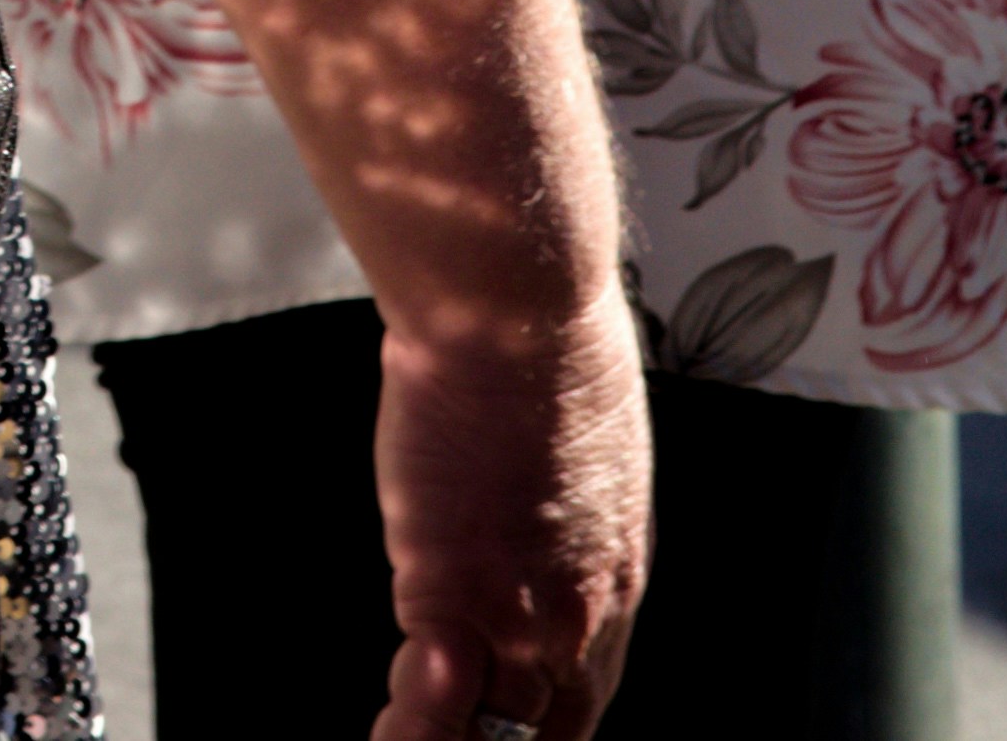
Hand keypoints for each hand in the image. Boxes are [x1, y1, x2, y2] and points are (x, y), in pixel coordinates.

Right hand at [370, 306, 652, 740]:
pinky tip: (395, 711)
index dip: (537, 729)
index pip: (582, 701)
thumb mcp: (583, 453)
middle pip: (548, 739)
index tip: (496, 726)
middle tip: (452, 725)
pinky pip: (430, 699)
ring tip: (404, 730)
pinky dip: (410, 723)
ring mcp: (519, 615)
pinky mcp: (456, 593)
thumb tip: (516, 510)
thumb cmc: (542, 344)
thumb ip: (554, 515)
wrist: (515, 308)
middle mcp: (579, 617)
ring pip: (494, 740)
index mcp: (611, 579)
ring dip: (442, 739)